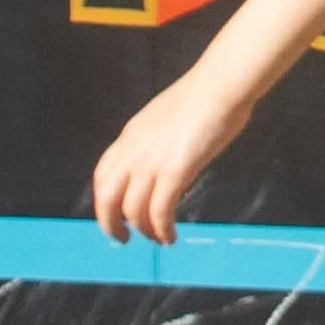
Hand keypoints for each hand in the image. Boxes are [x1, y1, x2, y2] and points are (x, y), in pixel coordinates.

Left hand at [89, 70, 251, 243]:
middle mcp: (134, 150)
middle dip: (111, 225)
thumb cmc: (204, 95)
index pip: (102, 175)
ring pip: (134, 211)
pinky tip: (171, 236)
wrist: (221, 85)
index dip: (104, 201)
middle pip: (107, 199)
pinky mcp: (174, 171)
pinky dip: (162, 229)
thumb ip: (157, 141)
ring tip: (158, 239)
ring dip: (144, 231)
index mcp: (131, 135)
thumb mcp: (165, 118)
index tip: (114, 214)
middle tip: (124, 239)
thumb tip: (164, 165)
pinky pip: (160, 212)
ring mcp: (152, 162)